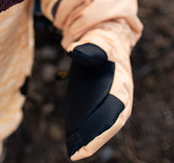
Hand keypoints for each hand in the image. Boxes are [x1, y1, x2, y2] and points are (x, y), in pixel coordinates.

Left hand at [65, 43, 131, 159]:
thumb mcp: (99, 43)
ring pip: (101, 125)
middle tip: (77, 152)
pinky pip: (94, 120)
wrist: (107, 42)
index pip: (114, 111)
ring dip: (89, 139)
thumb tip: (75, 51)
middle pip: (109, 123)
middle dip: (95, 138)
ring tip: (73, 151)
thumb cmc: (104, 44)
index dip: (103, 127)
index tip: (89, 141)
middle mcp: (119, 98)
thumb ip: (89, 49)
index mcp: (122, 85)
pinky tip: (72, 141)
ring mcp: (110, 102)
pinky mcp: (100, 103)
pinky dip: (85, 132)